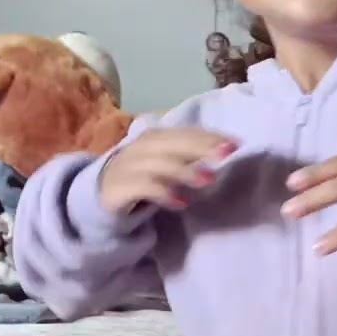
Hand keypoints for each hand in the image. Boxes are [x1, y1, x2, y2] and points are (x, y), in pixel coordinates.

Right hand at [99, 129, 237, 212]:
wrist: (101, 195)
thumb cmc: (141, 177)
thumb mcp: (164, 163)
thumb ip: (187, 156)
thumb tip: (222, 150)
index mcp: (154, 138)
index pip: (184, 133)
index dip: (209, 136)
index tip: (235, 145)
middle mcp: (139, 148)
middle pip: (172, 143)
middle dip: (201, 148)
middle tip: (226, 156)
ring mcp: (127, 166)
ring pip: (158, 163)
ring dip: (185, 171)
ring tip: (208, 180)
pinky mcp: (118, 188)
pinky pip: (143, 187)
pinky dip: (163, 192)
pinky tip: (181, 202)